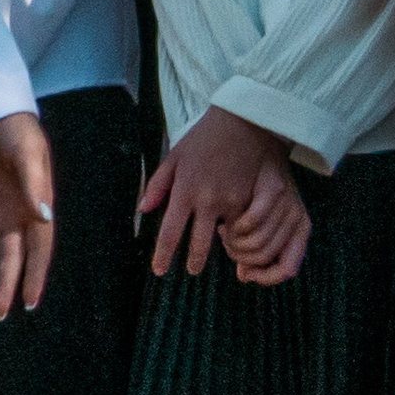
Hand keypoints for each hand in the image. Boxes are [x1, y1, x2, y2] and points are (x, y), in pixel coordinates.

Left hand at [0, 108, 54, 317]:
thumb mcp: (26, 152)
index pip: (38, 247)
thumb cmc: (14, 128)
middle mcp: (19, 213)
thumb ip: (33, 184)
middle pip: (13, 257)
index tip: (31, 301)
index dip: (35, 274)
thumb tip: (43, 215)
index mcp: (36, 202)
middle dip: (7, 285)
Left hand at [138, 104, 291, 278]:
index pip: (170, 233)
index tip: (159, 270)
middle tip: (191, 271)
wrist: (241, 123)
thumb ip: (157, 185)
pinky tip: (234, 235)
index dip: (163, 255)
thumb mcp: (174, 157)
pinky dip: (237, 233)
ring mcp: (231, 202)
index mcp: (184, 190)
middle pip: (199, 245)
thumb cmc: (203, 138)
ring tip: (215, 251)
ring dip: (219, 250)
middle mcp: (207, 200)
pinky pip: (243, 227)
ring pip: (224, 239)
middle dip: (194, 262)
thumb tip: (142, 209)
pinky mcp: (251, 200)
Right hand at [219, 156, 311, 286]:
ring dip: (233, 244)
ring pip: (256, 245)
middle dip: (240, 257)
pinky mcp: (275, 191)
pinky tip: (223, 221)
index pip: (287, 270)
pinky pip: (251, 223)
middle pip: (264, 258)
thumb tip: (245, 276)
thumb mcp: (266, 221)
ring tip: (223, 231)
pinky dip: (235, 228)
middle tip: (227, 244)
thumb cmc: (261, 187)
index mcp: (301, 230)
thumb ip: (255, 250)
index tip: (244, 272)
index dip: (265, 277)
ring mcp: (289, 205)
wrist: (259, 145)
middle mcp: (298, 219)